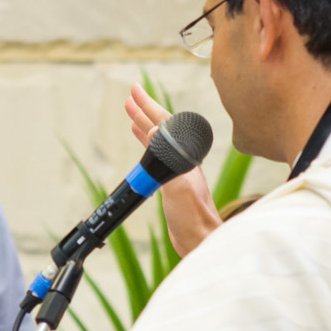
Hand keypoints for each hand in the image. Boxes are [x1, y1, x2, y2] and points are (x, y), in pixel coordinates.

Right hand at [124, 83, 221, 256]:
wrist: (200, 238)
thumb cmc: (193, 216)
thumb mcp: (178, 187)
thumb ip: (168, 161)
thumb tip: (152, 132)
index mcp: (184, 156)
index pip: (164, 124)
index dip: (148, 107)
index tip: (135, 92)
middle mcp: (182, 158)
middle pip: (161, 127)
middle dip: (145, 108)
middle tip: (130, 93)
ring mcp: (177, 169)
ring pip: (157, 138)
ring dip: (143, 123)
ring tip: (130, 110)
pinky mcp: (171, 181)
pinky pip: (155, 154)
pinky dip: (145, 143)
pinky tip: (139, 139)